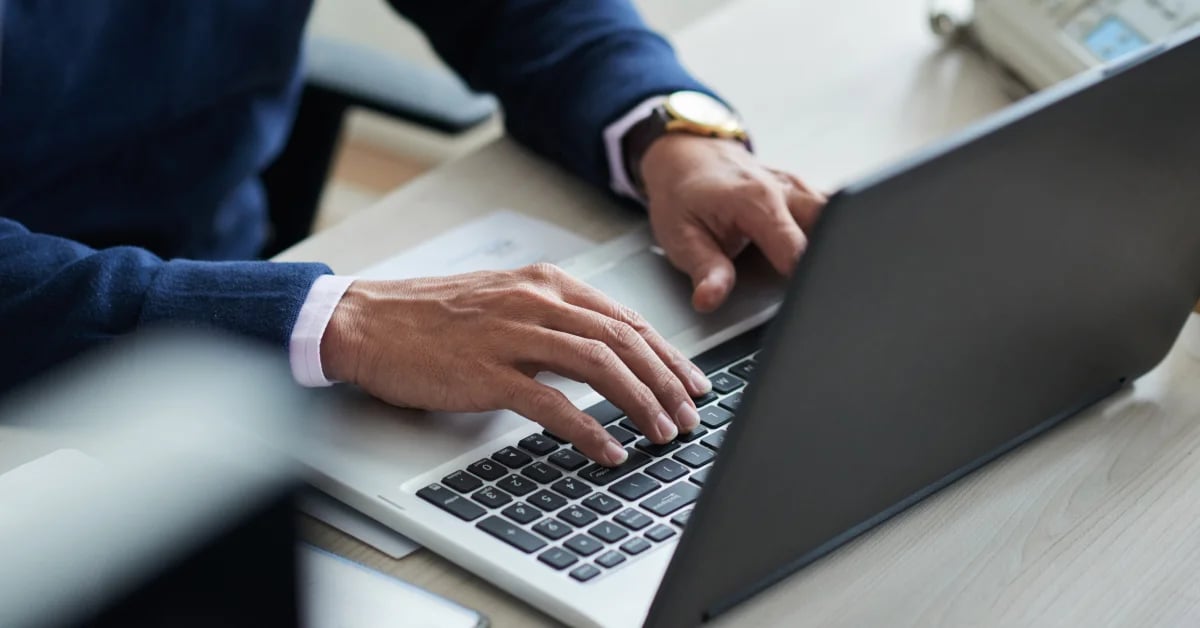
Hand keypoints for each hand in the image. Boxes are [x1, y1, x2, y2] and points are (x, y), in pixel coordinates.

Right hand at [320, 264, 711, 465]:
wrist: (366, 321)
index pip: (624, 318)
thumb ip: (552, 318)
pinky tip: (609, 450)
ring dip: (640, 403)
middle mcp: (536, 301)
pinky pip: (552, 404)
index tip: (690, 380)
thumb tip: (603, 350)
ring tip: (663, 433)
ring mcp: (512, 336)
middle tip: (691, 413)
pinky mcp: (487, 373)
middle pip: (623, 340)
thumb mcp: (503, 300)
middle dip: (666, 380)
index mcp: (544, 283)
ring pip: (600, 366)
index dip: (666, 353)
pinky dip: (588, 430)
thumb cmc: (430, 316)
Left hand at [640, 134, 826, 311]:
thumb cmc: (682, 195)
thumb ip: (705, 270)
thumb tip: (710, 299)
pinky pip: (831, 212)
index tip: (801, 301)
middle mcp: (786, 190)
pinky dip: (833, 232)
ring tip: (822, 273)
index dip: (802, 280)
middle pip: (831, 228)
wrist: (686, 156)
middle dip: (829, 261)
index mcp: (756, 201)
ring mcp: (800, 188)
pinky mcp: (806, 192)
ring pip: (836, 217)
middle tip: (818, 291)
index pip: (796, 250)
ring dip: (834, 244)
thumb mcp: (681, 237)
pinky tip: (824, 253)